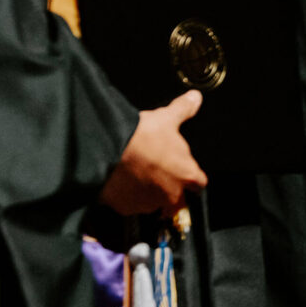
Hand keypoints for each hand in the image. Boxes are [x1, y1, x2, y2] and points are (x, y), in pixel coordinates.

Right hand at [99, 90, 208, 215]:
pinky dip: (128, 197)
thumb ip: (184, 110)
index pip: (199, 183)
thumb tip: (195, 98)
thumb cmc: (141, 135)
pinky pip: (131, 206)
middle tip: (158, 174)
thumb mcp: (166, 118)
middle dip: (171, 189)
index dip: (192, 177)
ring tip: (138, 175)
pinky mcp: (126, 208)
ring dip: (149, 193)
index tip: (184, 170)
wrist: (107, 149)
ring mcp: (148, 204)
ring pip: (154, 203)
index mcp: (186, 174)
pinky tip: (123, 182)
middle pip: (178, 200)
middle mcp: (171, 194)